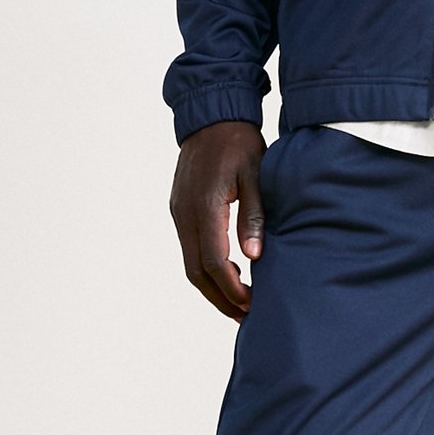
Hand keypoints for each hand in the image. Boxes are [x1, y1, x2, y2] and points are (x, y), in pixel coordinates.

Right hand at [169, 120, 266, 320]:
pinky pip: (190, 249)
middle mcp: (184, 214)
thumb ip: (254, 216)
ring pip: (190, 264)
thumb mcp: (255, 176)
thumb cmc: (239, 143)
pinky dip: (206, 269)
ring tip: (238, 304)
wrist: (211, 117)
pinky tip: (228, 275)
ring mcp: (179, 213)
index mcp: (204, 206)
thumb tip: (255, 257)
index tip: (252, 305)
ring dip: (212, 287)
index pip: (214, 261)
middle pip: (196, 272)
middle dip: (220, 298)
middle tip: (244, 317)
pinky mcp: (180, 211)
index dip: (232, 288)